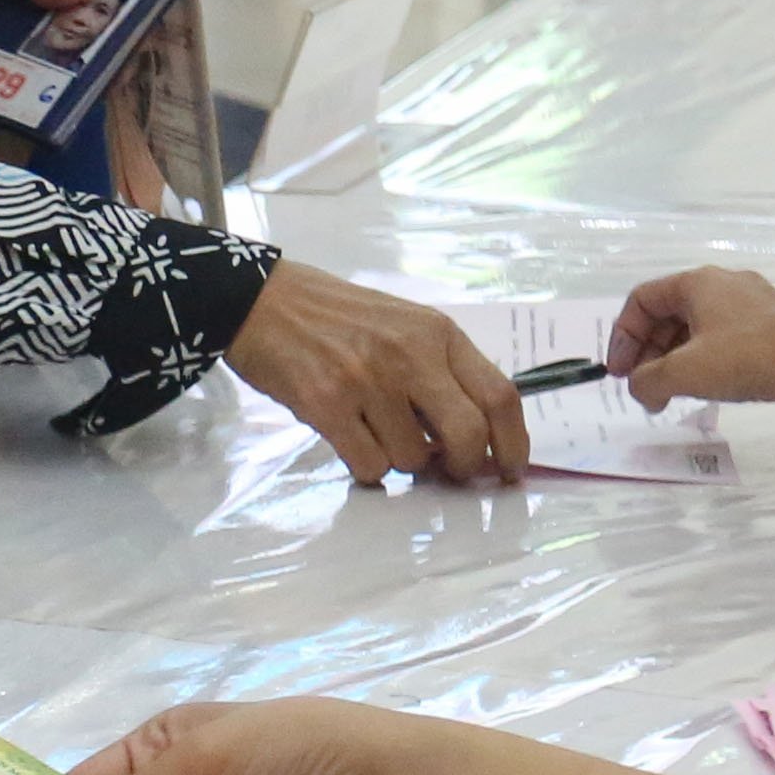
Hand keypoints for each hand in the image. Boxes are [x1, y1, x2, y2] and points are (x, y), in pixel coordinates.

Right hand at [224, 262, 529, 486]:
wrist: (261, 301)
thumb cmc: (336, 318)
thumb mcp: (402, 327)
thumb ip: (440, 373)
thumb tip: (474, 441)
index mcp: (437, 333)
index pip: (500, 395)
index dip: (514, 443)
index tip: (510, 471)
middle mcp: (409, 353)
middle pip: (468, 434)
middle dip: (465, 467)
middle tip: (450, 474)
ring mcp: (367, 380)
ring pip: (412, 460)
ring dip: (400, 462)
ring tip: (373, 431)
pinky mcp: (326, 404)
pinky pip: (369, 466)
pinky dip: (366, 467)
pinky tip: (349, 438)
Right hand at [608, 264, 774, 416]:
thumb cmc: (745, 357)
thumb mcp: (683, 372)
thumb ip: (648, 382)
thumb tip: (642, 390)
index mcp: (697, 284)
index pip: (642, 300)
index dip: (623, 337)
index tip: (622, 374)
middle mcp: (723, 287)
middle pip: (669, 315)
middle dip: (649, 354)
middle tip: (645, 390)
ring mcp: (751, 307)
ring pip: (698, 331)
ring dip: (676, 362)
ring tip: (672, 396)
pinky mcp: (772, 329)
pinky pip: (725, 343)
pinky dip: (707, 364)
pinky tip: (708, 392)